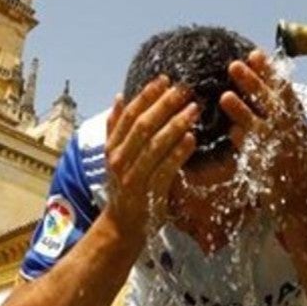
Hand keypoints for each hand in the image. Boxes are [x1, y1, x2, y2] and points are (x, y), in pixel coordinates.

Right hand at [103, 75, 198, 242]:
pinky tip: (192, 138)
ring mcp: (134, 177)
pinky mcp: (149, 193)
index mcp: (113, 147)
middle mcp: (120, 160)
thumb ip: (116, 127)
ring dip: (175, 124)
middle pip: (143, 126)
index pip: (129, 115)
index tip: (164, 79)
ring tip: (194, 109)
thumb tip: (119, 96)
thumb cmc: (124, 187)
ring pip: (155, 145)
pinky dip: (178, 152)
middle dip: (164, 105)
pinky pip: (166, 169)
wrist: (122, 226)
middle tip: (184, 89)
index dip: (146, 96)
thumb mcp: (115, 156)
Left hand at [220, 50, 306, 224]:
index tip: (255, 53)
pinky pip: (256, 151)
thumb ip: (274, 113)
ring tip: (225, 96)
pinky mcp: (271, 166)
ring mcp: (281, 148)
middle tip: (235, 64)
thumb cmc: (290, 164)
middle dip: (254, 82)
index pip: (283, 88)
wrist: (300, 200)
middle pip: (272, 101)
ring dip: (243, 110)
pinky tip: (232, 132)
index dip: (269, 71)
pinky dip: (245, 140)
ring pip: (261, 124)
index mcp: (295, 118)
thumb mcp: (289, 133)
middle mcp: (291, 130)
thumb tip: (257, 89)